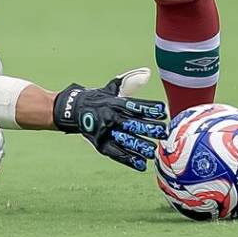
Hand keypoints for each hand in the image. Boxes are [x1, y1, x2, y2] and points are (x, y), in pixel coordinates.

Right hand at [52, 67, 168, 170]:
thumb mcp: (112, 89)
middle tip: (164, 131)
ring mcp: (105, 131)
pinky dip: (129, 159)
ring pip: (125, 140)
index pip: (135, 105)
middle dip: (149, 128)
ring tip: (154, 151)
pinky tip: (141, 164)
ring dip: (140, 146)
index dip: (149, 108)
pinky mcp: (100, 144)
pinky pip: (116, 153)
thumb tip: (147, 73)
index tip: (163, 111)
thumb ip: (130, 81)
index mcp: (115, 102)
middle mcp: (111, 116)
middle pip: (133, 123)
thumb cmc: (98, 99)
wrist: (74, 110)